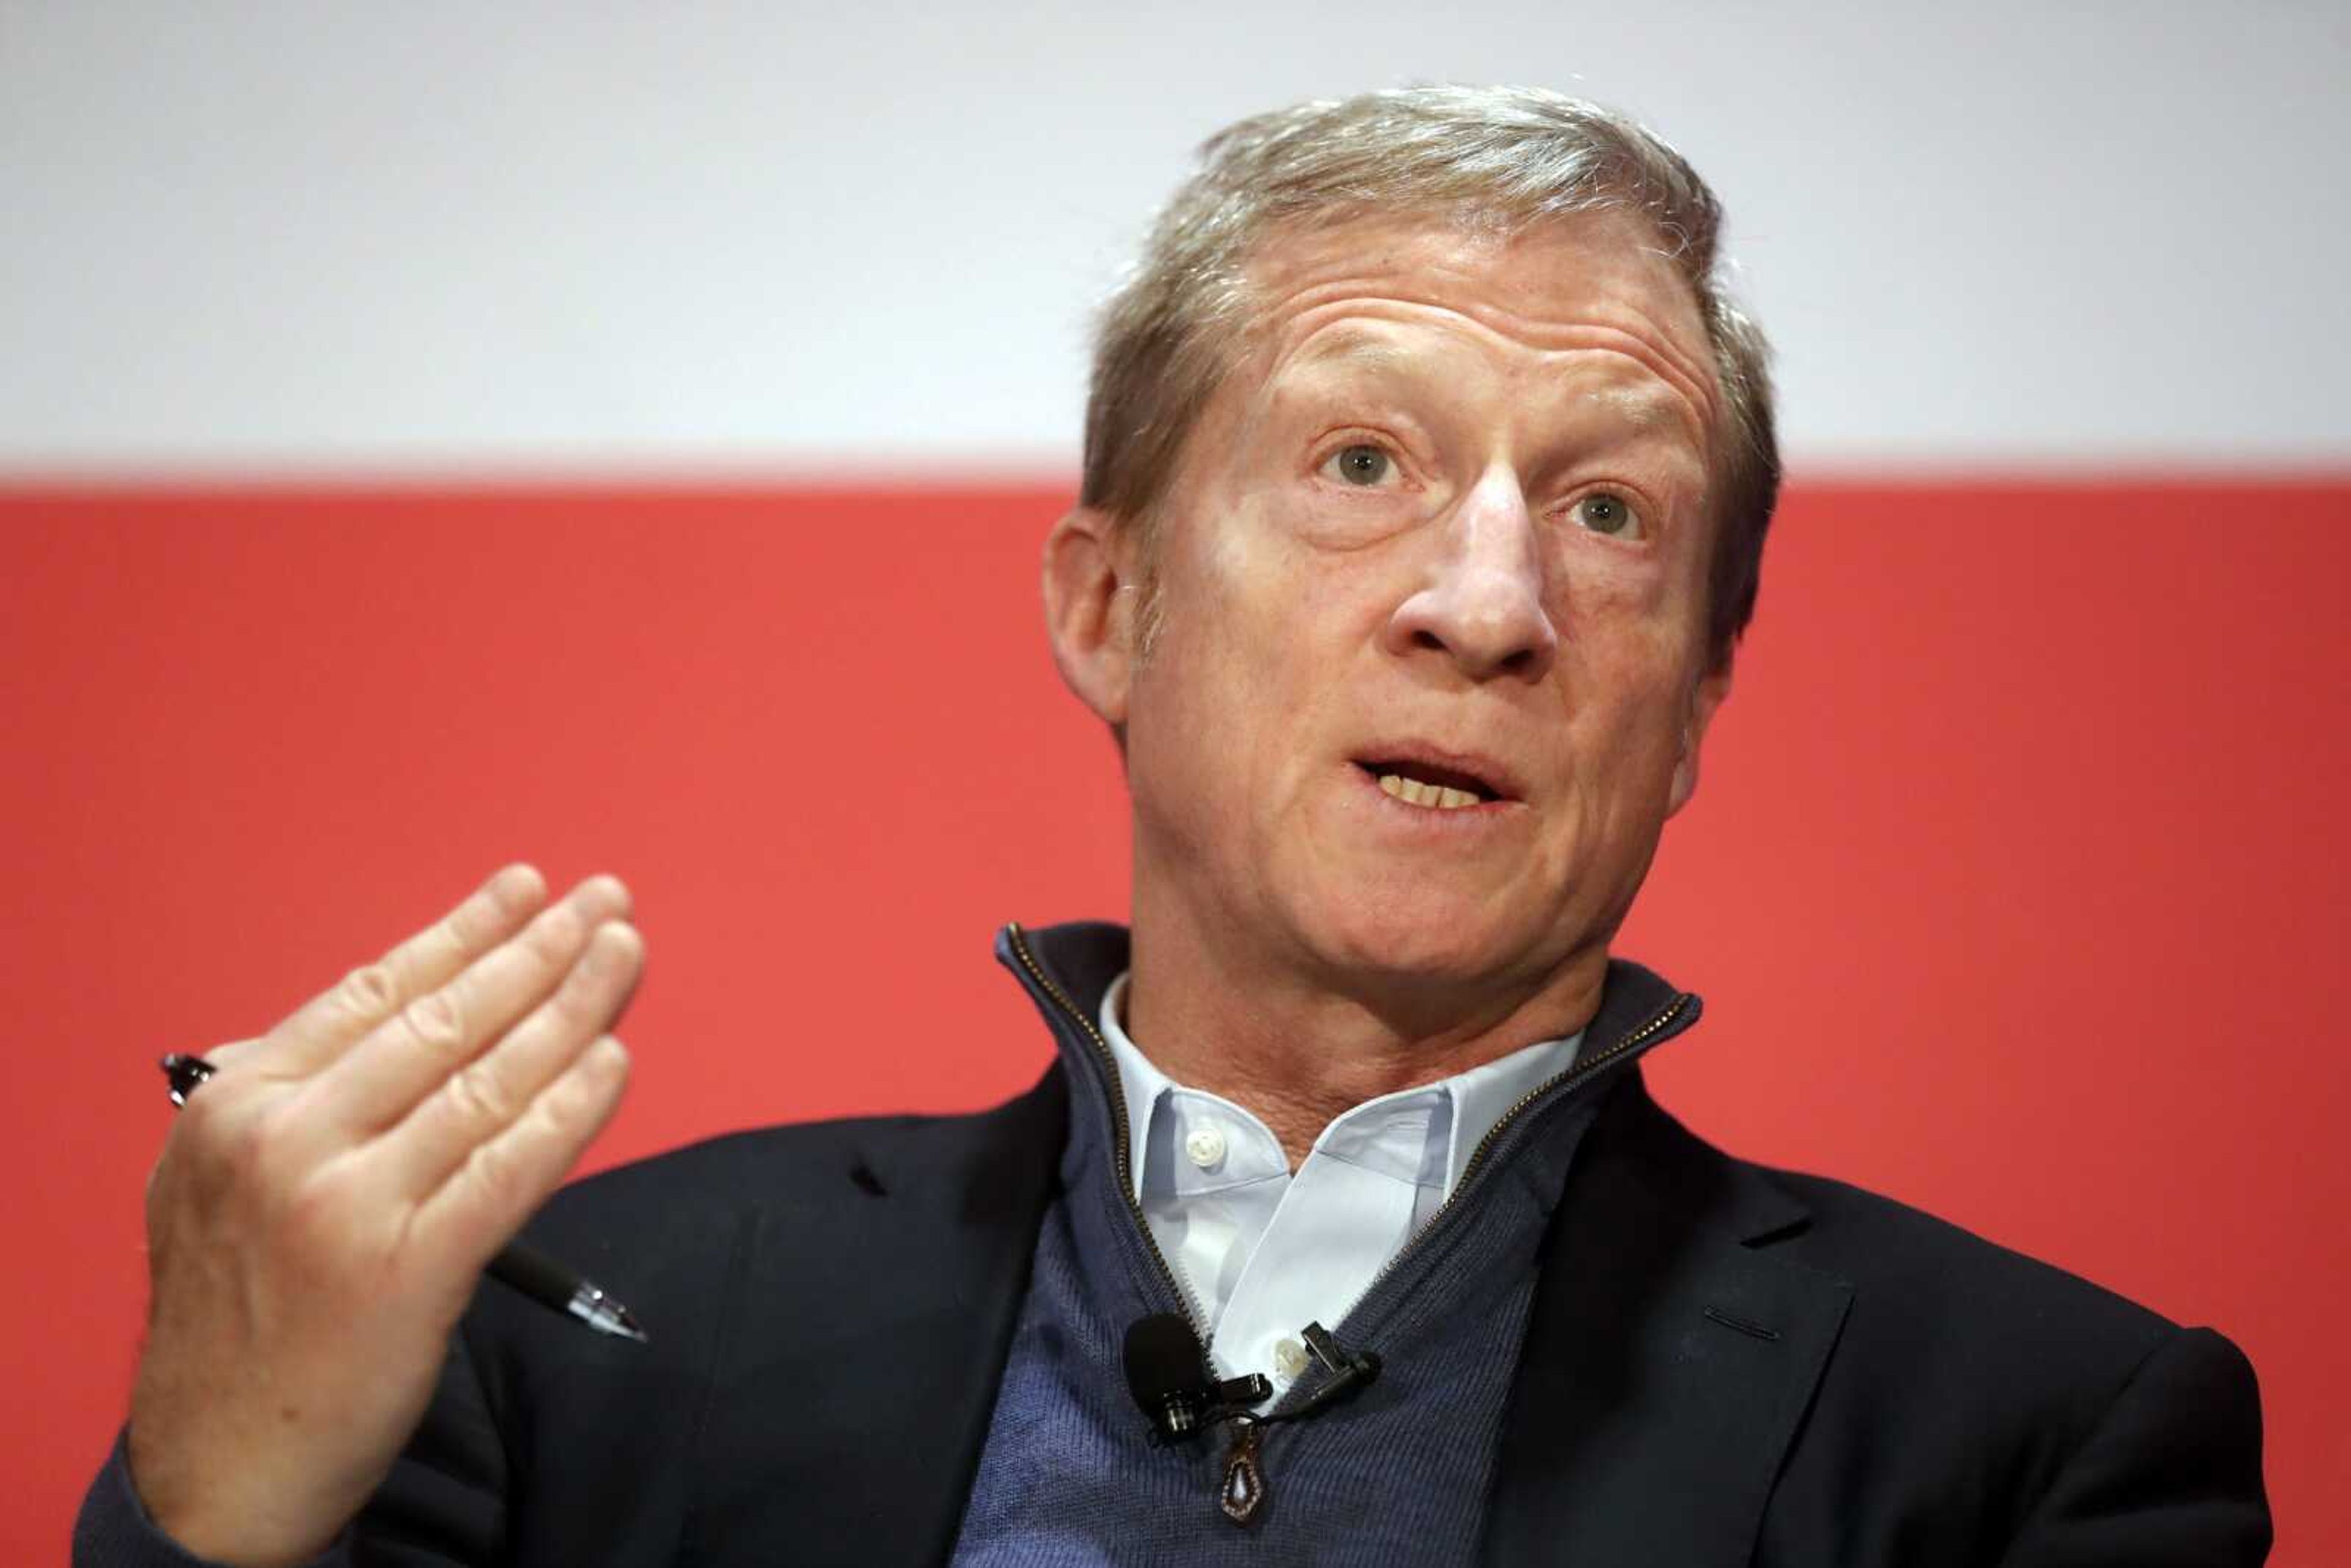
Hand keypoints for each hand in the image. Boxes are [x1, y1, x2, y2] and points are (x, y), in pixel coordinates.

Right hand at [123, 864, 643, 1566]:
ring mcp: (350, 1205)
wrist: (220, 1461)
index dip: (462, 933)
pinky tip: (613, 1061)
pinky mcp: (412, 1270)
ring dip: (572, 1009)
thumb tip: (376, 1012)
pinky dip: (570, 1110)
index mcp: (240, 1104)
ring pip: (488, 1082)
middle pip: (443, 1021)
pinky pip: (512, 1168)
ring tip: (624, 955)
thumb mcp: (213, 1182)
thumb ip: (287, 1099)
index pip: (374, 992)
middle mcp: (290, 1141)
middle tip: (605, 903)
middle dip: (537, 951)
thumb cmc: (235, 1313)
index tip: (526, 888)